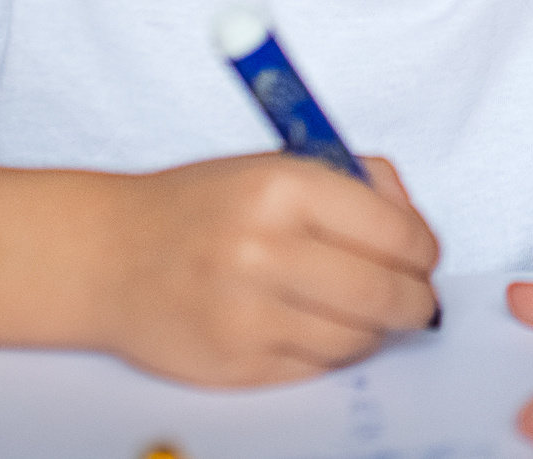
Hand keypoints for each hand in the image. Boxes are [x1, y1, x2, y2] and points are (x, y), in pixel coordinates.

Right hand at [87, 153, 437, 385]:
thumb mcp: (279, 163)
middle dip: (417, 299)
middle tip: (417, 297)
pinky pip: (318, 368)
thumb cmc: (201, 207)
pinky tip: (318, 326)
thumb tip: (416, 227)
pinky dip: (333, 351)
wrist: (108, 256)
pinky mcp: (234, 365)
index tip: (424, 255)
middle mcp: (263, 250)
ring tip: (364, 310)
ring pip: (359, 339)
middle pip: (386, 294)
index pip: (396, 232)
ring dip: (377, 329)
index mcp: (282, 187)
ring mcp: (246, 314)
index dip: (424, 249)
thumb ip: (360, 182)